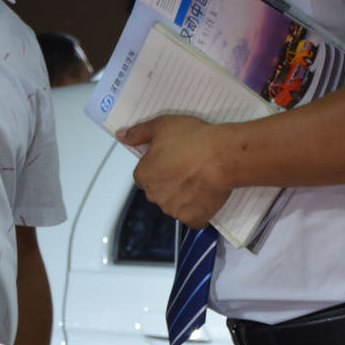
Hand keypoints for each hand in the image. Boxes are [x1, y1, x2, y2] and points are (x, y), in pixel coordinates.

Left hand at [118, 114, 235, 226]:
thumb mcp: (162, 125)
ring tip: (200, 178)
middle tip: (188, 168)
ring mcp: (173, 209)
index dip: (159, 167)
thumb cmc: (194, 141)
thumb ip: (139, 133)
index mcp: (144, 175)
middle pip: (159, 191)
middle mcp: (154, 195)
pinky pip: (193, 219)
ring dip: (184, 197)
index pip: (144, 175)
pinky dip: (198, 212)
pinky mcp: (192, 218)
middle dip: (170, 183)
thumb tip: (122, 136)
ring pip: (175, 205)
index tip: (172, 160)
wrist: (222, 157)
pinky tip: (205, 197)